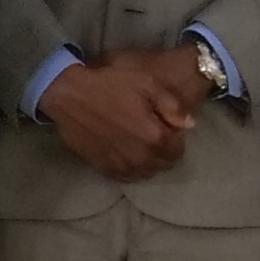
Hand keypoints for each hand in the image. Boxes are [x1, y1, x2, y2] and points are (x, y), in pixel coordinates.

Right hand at [38, 49, 203, 181]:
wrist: (70, 95)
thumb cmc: (109, 85)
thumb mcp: (147, 84)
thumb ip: (172, 106)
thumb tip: (189, 125)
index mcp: (155, 137)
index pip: (178, 150)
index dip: (175, 138)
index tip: (166, 126)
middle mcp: (141, 158)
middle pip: (163, 164)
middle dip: (164, 151)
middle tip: (153, 133)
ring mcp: (121, 166)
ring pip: (146, 173)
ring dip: (148, 161)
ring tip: (139, 143)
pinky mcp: (104, 168)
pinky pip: (126, 177)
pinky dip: (131, 168)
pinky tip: (126, 152)